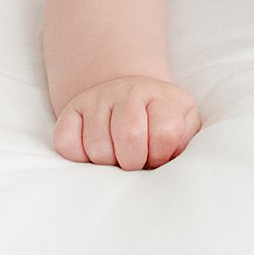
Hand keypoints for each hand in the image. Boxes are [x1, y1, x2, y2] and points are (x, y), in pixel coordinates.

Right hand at [52, 75, 201, 169]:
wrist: (128, 95)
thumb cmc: (160, 121)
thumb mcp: (184, 125)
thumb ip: (186, 141)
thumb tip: (174, 160)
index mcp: (162, 97)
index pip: (165, 134)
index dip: (161, 155)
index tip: (158, 157)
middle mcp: (128, 91)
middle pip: (129, 137)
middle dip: (134, 162)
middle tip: (135, 162)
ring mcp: (97, 99)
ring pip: (97, 146)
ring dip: (107, 163)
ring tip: (116, 156)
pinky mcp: (71, 111)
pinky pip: (67, 144)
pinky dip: (79, 157)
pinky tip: (93, 152)